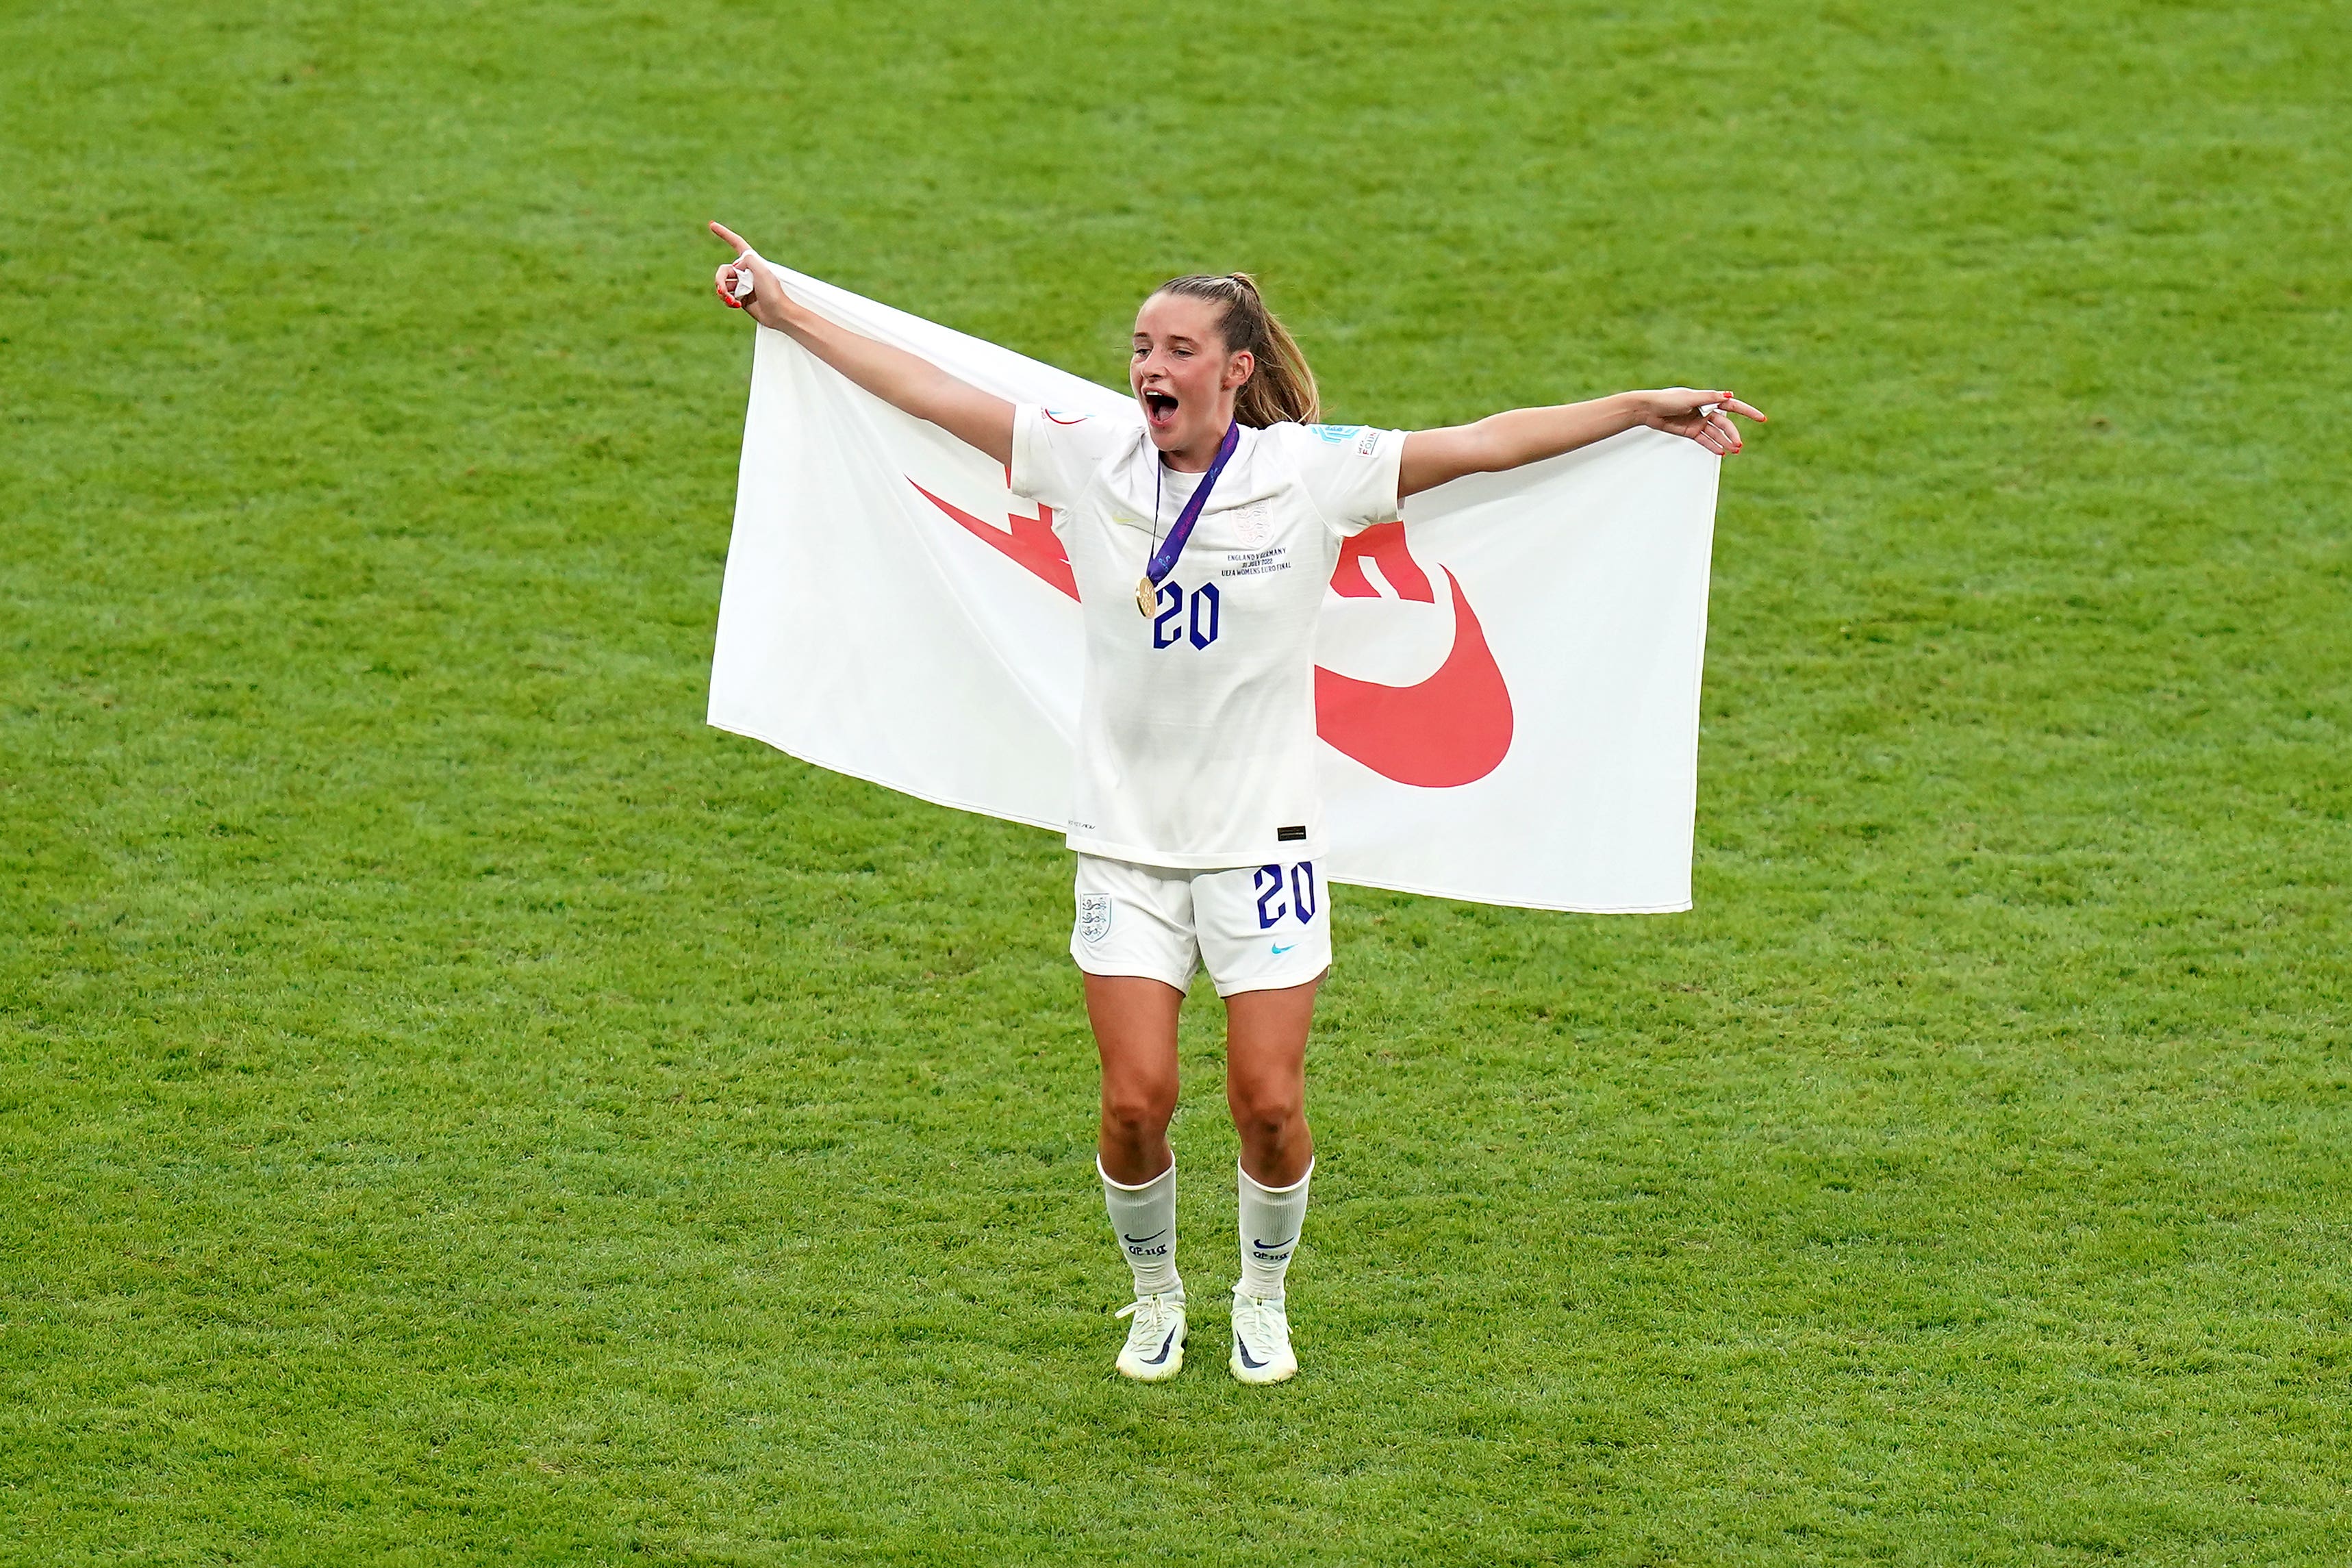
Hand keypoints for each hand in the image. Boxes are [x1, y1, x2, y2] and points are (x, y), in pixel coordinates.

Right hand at [708, 221, 787, 325]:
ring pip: (722, 284)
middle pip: (723, 270)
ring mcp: (742, 284)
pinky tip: (735, 305)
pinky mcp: (740, 296)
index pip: (736, 243)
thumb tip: (735, 267)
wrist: (778, 314)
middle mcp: (745, 270)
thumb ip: (748, 259)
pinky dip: (727, 300)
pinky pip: (725, 295)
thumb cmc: (772, 292)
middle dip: (719, 281)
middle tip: (722, 292)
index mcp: (751, 260)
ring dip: (724, 293)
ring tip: (733, 302)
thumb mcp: (762, 270)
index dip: (724, 234)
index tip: (711, 225)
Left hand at [1639, 389, 1766, 455]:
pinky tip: (1721, 452)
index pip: (1732, 406)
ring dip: (1726, 442)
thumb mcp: (1690, 398)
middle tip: (1739, 444)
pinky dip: (1713, 446)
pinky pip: (1705, 440)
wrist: (1648, 410)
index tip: (1761, 418)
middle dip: (1733, 434)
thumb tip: (1729, 395)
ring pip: (1716, 434)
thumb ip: (1709, 398)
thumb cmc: (1667, 400)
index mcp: (1708, 399)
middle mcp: (1705, 411)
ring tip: (1734, 450)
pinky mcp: (1690, 431)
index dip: (1747, 412)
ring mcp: (1698, 422)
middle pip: (1725, 424)